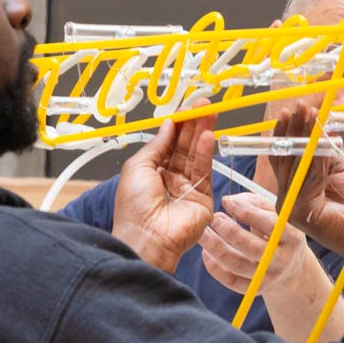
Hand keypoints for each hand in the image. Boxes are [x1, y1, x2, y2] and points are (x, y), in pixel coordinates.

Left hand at [112, 109, 217, 271]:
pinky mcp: (203, 198)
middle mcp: (170, 179)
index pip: (168, 143)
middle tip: (204, 106)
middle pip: (185, 147)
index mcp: (151, 172)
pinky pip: (205, 171)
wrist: (146, 236)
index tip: (187, 109)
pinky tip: (208, 136)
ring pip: (196, 156)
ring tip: (209, 114)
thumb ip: (157, 144)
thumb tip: (168, 125)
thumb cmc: (134, 206)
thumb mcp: (138, 165)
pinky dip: (206, 153)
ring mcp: (187, 188)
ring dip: (202, 134)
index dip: (178, 125)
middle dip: (194, 125)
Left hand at [200, 190, 321, 298]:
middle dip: (229, 231)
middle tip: (214, 218)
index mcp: (293, 237)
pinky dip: (215, 267)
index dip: (248, 213)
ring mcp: (269, 277)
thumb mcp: (274, 214)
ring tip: (204, 233)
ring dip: (216, 247)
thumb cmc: (277, 231)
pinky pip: (231, 281)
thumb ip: (253, 202)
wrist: (291, 266)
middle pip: (252, 247)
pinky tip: (206, 252)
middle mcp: (283, 259)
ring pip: (237, 265)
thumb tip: (227, 201)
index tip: (229, 203)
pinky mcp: (256, 289)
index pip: (271, 225)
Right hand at [251, 106, 343, 268]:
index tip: (293, 110)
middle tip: (300, 106)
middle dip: (294, 129)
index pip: (284, 156)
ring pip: (295, 164)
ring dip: (303, 136)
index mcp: (293, 190)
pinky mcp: (300, 212)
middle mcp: (286, 198)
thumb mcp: (339, 170)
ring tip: (309, 114)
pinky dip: (315, 156)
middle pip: (285, 157)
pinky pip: (307, 177)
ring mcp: (290, 206)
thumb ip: (324, 153)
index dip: (287, 132)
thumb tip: (318, 126)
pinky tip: (320, 138)